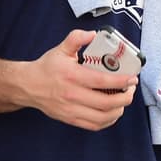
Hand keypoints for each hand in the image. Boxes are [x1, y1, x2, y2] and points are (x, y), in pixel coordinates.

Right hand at [19, 30, 135, 130]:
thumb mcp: (61, 49)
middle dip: (125, 98)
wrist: (28, 86)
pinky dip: (108, 121)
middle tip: (130, 90)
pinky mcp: (70, 119)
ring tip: (123, 100)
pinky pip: (94, 126)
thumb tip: (93, 34)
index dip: (121, 81)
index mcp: (72, 76)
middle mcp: (72, 95)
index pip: (102, 82)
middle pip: (106, 103)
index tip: (132, 78)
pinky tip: (112, 112)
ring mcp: (71, 110)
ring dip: (118, 110)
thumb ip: (76, 38)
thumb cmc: (47, 68)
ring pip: (103, 118)